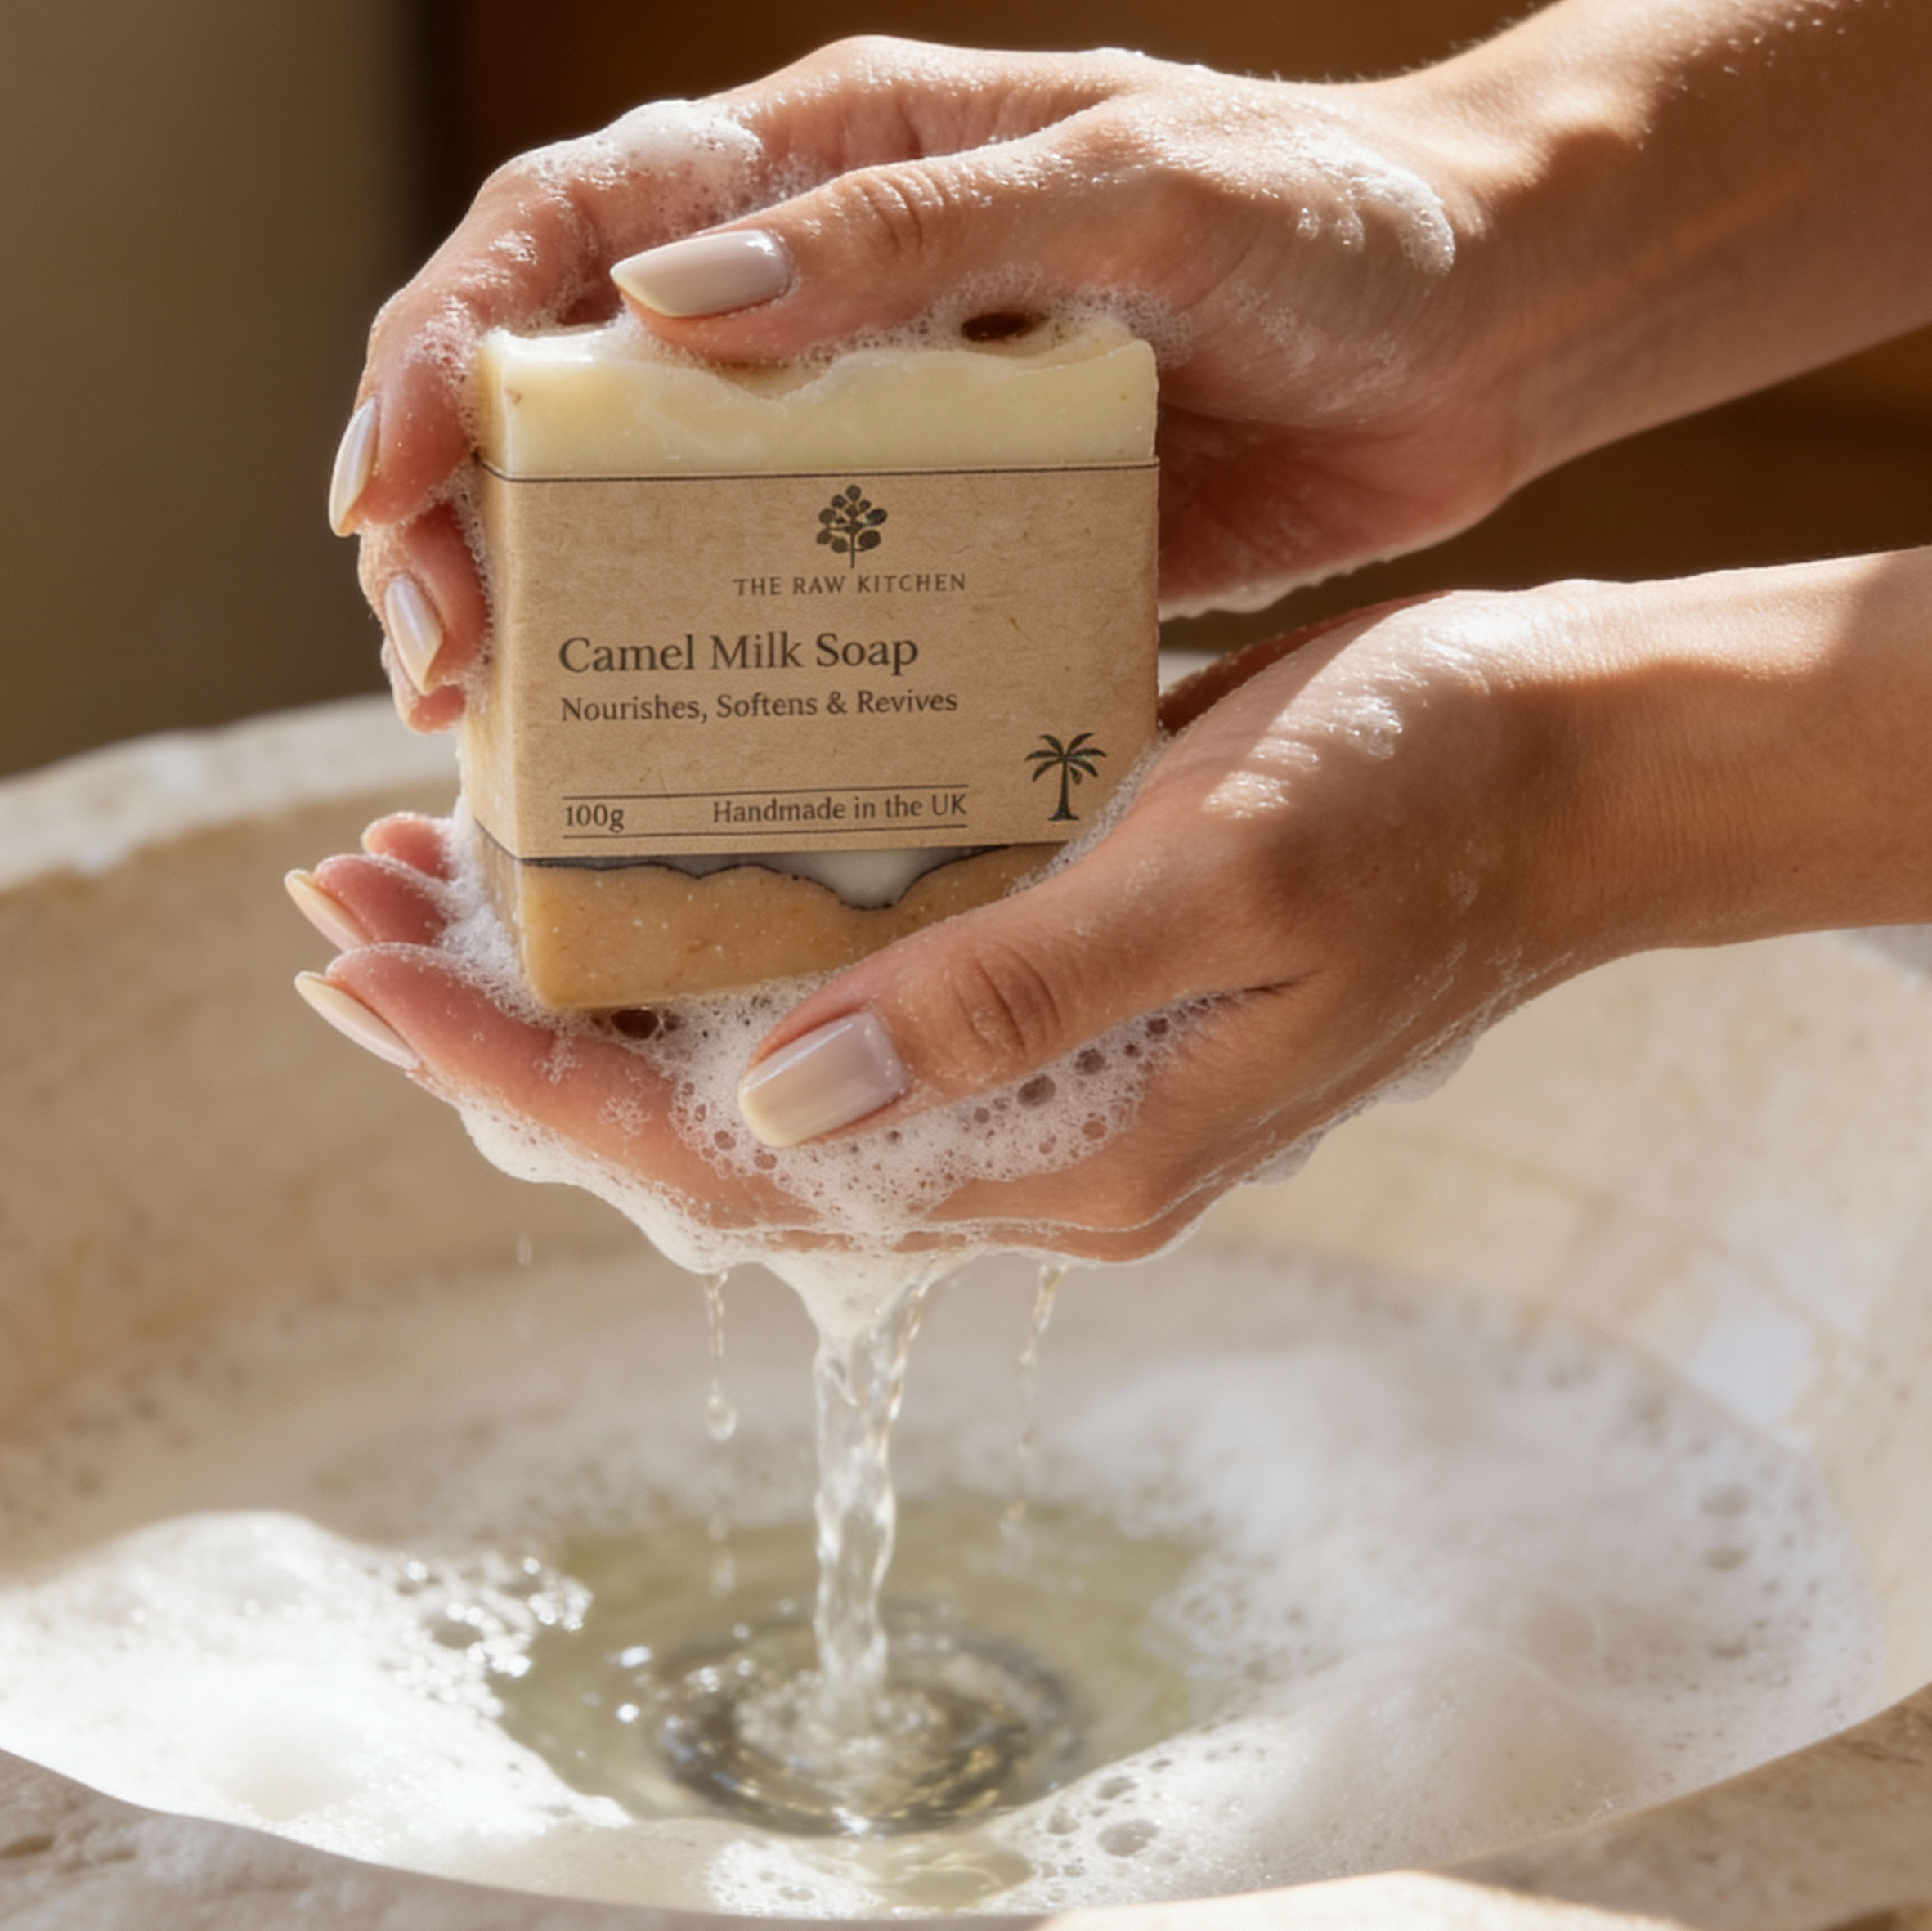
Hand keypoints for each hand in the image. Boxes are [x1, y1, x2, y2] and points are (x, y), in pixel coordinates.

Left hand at [289, 595, 1620, 1261]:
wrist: (1589, 766)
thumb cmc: (1432, 798)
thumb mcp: (1222, 875)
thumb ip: (1005, 1000)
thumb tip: (767, 1105)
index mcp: (1059, 1160)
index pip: (725, 1164)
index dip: (528, 1076)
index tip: (373, 971)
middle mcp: (1024, 1145)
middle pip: (703, 1128)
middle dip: (513, 1028)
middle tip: (342, 907)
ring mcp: (1037, 1073)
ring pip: (750, 1061)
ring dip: (588, 978)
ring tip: (429, 875)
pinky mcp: (1054, 984)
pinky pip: (835, 990)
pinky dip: (706, 927)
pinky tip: (623, 842)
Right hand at [323, 39, 1514, 732]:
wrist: (1498, 324)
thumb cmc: (1338, 219)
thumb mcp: (1139, 193)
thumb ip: (916, 237)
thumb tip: (666, 307)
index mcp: (829, 157)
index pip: (563, 229)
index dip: (438, 350)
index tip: (386, 489)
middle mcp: (816, 291)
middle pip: (558, 390)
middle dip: (458, 517)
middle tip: (435, 660)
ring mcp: (872, 428)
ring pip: (646, 515)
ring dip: (553, 619)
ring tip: (494, 737)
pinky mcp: (945, 546)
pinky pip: (784, 615)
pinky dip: (702, 688)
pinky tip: (657, 777)